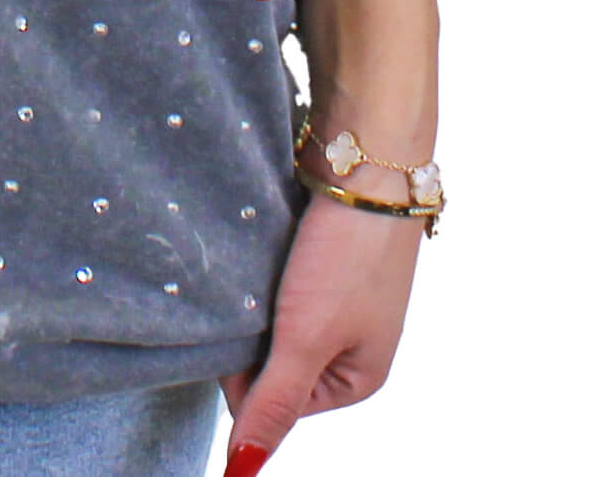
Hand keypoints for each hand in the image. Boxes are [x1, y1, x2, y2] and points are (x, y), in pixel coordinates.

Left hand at [218, 193, 423, 471]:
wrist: (366, 162)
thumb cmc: (348, 254)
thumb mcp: (307, 336)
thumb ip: (274, 403)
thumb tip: (243, 470)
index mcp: (357, 379)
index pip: (273, 402)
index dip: (245, 371)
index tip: (244, 328)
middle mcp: (348, 344)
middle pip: (270, 360)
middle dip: (253, 332)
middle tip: (257, 290)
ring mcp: (334, 300)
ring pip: (268, 318)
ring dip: (255, 299)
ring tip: (263, 267)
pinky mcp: (319, 261)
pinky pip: (274, 282)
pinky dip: (262, 270)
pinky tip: (266, 248)